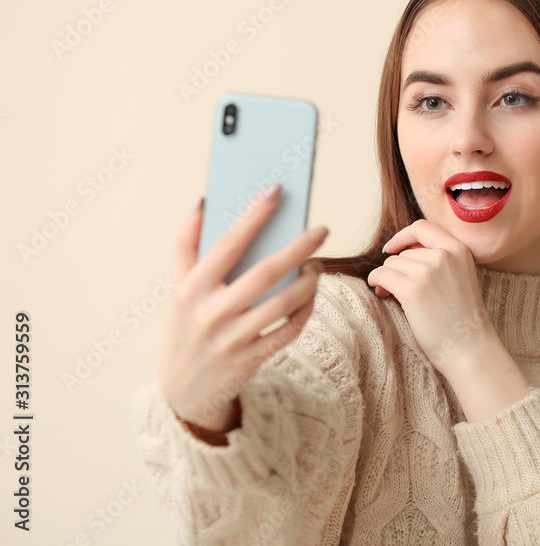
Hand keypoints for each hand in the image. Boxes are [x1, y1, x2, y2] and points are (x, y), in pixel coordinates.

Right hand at [157, 183, 328, 431]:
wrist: (182, 389)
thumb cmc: (187, 324)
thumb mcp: (179, 287)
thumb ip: (187, 244)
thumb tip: (204, 202)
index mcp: (192, 287)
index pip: (228, 243)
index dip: (254, 215)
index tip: (276, 189)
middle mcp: (211, 312)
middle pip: (265, 272)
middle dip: (298, 248)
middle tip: (322, 229)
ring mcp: (233, 338)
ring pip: (283, 303)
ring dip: (308, 282)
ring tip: (317, 265)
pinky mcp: (251, 359)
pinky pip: (289, 330)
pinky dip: (305, 309)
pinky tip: (311, 294)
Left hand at [367, 219, 494, 374]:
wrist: (470, 347)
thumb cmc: (463, 318)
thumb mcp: (461, 276)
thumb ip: (441, 259)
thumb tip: (405, 252)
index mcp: (459, 249)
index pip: (422, 227)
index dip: (403, 236)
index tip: (393, 248)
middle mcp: (443, 255)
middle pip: (404, 252)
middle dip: (396, 267)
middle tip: (394, 285)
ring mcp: (427, 271)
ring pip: (391, 263)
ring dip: (387, 278)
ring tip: (391, 294)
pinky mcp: (412, 290)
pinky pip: (382, 275)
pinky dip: (376, 282)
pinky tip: (380, 292)